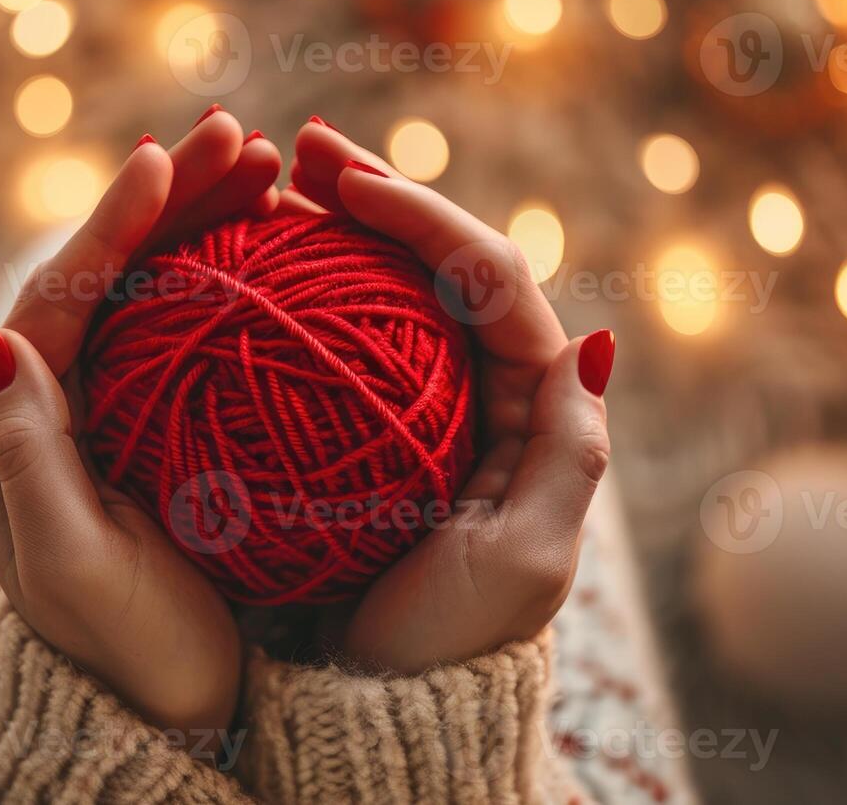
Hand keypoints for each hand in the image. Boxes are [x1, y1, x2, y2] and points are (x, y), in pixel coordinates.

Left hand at [0, 109, 279, 734]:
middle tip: (243, 140)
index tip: (165, 158)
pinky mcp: (145, 423)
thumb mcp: (75, 566)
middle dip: (165, 199)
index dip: (112, 224)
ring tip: (266, 170)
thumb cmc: (129, 648)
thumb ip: (28, 457)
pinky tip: (268, 242)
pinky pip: (177, 326)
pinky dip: (220, 273)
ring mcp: (95, 410)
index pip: (57, 300)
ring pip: (144, 289)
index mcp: (7, 434)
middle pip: (101, 275)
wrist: (158, 711)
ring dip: (197, 222)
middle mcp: (40, 407)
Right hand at [290, 121, 614, 673]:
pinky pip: (333, 340)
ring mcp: (416, 400)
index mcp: (532, 400)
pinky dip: (298, 292)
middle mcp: (481, 385)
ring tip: (271, 180)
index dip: (424, 215)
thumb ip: (568, 450)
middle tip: (300, 148)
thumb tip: (596, 341)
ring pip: (383, 288)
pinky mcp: (361, 424)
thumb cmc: (455, 637)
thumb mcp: (525, 557)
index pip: (489, 276)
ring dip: (334, 226)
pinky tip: (250, 263)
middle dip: (376, 193)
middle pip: (436, 261)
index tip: (345, 183)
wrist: (387, 699)